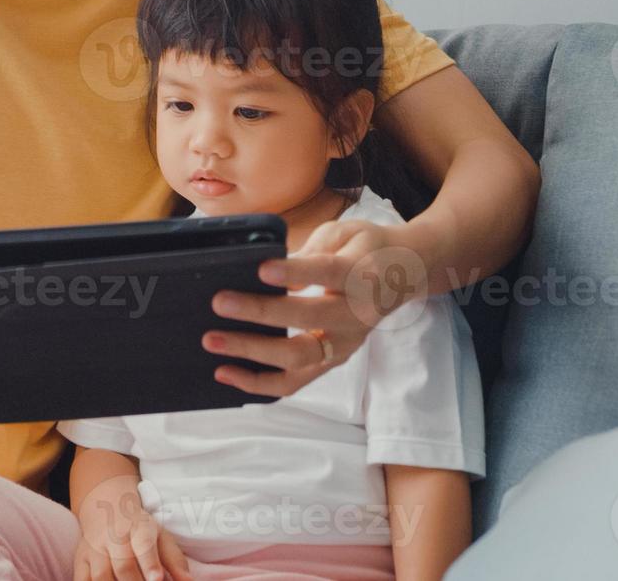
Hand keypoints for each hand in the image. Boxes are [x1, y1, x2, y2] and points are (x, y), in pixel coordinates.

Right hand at [73, 476, 193, 580]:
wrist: (106, 507)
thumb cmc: (140, 529)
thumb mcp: (162, 537)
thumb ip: (175, 562)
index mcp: (139, 529)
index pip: (143, 545)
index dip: (150, 564)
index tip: (157, 579)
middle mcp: (114, 538)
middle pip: (123, 566)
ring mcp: (94, 550)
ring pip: (100, 576)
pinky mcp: (80, 561)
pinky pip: (80, 580)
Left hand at [204, 219, 432, 396]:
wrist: (405, 274)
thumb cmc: (366, 248)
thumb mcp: (345, 233)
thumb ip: (311, 250)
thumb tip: (269, 271)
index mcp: (362, 274)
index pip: (327, 273)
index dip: (296, 272)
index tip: (261, 268)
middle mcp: (356, 315)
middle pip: (307, 320)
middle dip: (260, 312)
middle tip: (219, 302)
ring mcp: (345, 344)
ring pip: (298, 360)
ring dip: (252, 353)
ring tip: (212, 340)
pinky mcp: (332, 362)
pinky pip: (294, 382)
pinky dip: (259, 383)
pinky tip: (226, 372)